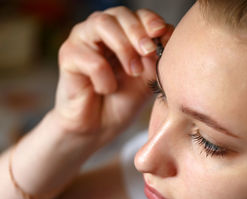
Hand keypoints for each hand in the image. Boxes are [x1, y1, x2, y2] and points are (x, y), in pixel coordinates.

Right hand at [53, 7, 172, 143]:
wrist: (100, 126)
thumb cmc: (124, 99)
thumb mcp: (148, 78)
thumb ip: (157, 57)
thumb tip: (169, 35)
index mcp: (123, 32)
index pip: (138, 15)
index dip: (150, 20)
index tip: (161, 34)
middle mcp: (101, 30)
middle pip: (119, 13)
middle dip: (138, 31)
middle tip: (149, 51)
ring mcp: (82, 39)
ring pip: (101, 23)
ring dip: (123, 47)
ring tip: (134, 72)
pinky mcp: (67, 55)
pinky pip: (90, 59)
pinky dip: (105, 78)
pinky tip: (107, 90)